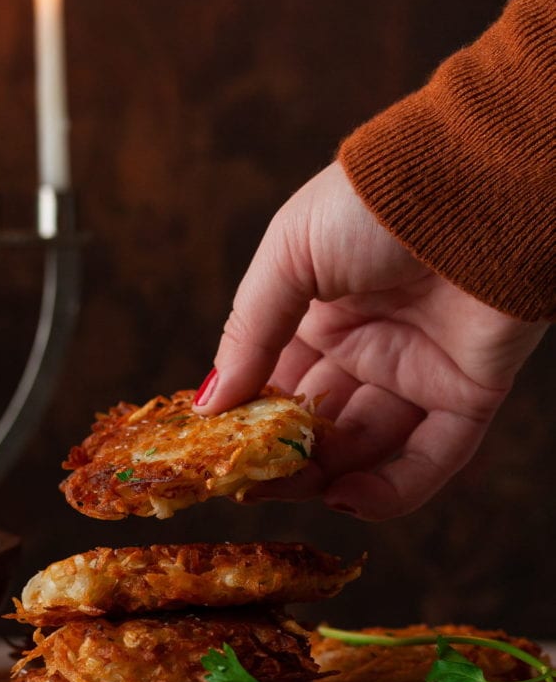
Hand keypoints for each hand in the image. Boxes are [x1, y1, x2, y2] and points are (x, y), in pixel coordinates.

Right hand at [193, 162, 547, 519]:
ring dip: (328, 478)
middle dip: (282, 458)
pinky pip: (431, 457)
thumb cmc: (371, 204)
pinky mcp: (469, 393)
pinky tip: (348, 498)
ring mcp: (417, 371)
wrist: (476, 184)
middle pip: (317, 422)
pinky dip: (393, 489)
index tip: (217, 454)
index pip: (274, 382)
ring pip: (366, 447)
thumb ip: (248, 331)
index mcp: (317, 311)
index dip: (246, 420)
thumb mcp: (287, 256)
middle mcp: (365, 345)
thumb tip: (205, 405)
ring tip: (293, 490)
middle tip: (249, 486)